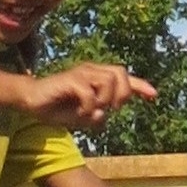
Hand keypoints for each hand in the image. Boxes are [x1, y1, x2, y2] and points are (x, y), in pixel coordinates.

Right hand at [18, 62, 155, 131]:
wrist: (31, 101)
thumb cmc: (57, 108)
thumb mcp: (82, 116)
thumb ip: (96, 116)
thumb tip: (105, 114)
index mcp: (97, 78)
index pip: (125, 78)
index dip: (140, 86)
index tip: (154, 96)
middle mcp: (92, 71)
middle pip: (121, 74)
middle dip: (123, 94)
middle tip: (112, 109)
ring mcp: (81, 73)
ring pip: (109, 81)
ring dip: (104, 101)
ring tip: (91, 110)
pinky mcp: (71, 79)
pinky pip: (90, 93)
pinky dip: (89, 106)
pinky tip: (80, 112)